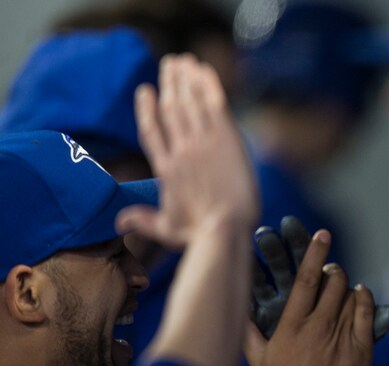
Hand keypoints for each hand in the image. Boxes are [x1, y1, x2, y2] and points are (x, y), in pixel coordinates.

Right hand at [116, 54, 258, 245]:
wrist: (224, 231)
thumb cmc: (198, 235)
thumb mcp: (165, 230)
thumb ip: (142, 220)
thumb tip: (118, 223)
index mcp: (164, 169)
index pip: (151, 131)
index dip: (146, 108)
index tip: (144, 91)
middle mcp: (180, 151)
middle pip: (170, 109)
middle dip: (169, 84)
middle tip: (169, 64)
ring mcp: (202, 143)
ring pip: (189, 102)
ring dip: (185, 79)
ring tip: (182, 61)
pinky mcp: (225, 140)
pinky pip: (214, 104)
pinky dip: (207, 85)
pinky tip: (203, 69)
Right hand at [244, 231, 374, 365]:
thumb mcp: (256, 359)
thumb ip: (246, 330)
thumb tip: (233, 306)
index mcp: (291, 326)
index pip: (305, 279)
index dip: (314, 253)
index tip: (322, 235)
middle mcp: (318, 328)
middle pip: (332, 282)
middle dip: (332, 270)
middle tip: (330, 271)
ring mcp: (342, 337)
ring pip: (351, 295)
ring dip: (346, 286)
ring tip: (341, 290)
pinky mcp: (362, 348)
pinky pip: (368, 312)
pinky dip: (365, 299)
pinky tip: (359, 296)